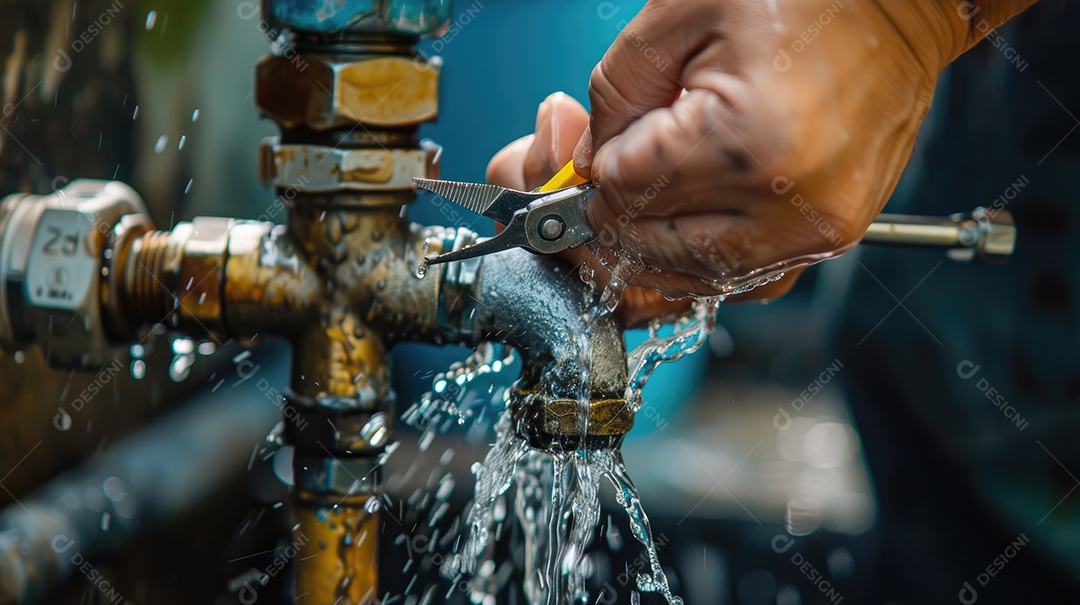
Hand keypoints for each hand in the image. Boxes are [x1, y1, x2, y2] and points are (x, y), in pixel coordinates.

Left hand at [490, 0, 1036, 324]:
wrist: (905, 2)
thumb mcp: (680, 15)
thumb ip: (614, 96)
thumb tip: (578, 165)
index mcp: (743, 147)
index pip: (620, 195)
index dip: (582, 178)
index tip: (570, 158)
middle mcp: (786, 208)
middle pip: (649, 250)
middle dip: (603, 220)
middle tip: (588, 180)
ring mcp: (817, 231)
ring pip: (692, 278)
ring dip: (646, 247)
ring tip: (631, 197)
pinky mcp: (833, 236)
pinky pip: (743, 279)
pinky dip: (698, 260)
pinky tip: (678, 223)